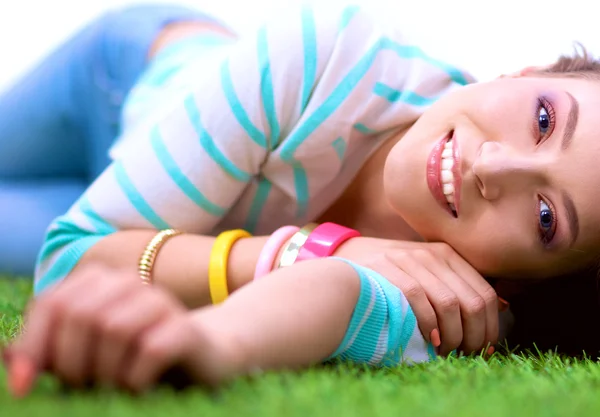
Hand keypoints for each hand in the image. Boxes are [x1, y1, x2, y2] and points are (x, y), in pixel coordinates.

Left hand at [3, 267, 230, 395]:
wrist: (205, 353)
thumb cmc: (137, 356)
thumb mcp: (89, 353)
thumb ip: (51, 351)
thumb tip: (10, 361)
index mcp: (102, 280)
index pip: (52, 304)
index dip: (31, 346)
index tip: (22, 387)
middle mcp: (131, 282)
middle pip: (81, 315)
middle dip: (71, 362)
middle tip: (83, 386)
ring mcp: (161, 302)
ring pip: (113, 330)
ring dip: (105, 372)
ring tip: (114, 385)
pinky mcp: (185, 328)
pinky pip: (149, 350)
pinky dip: (135, 379)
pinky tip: (139, 386)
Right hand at [335, 239, 498, 354]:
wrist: (346, 256)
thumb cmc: (391, 272)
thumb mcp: (427, 269)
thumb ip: (458, 283)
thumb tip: (504, 306)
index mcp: (449, 254)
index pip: (486, 294)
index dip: (489, 328)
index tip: (483, 349)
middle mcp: (434, 254)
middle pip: (473, 302)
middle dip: (474, 336)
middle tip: (466, 355)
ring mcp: (412, 260)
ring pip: (450, 304)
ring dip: (453, 336)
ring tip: (446, 351)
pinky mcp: (391, 270)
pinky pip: (421, 301)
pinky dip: (429, 326)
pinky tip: (428, 341)